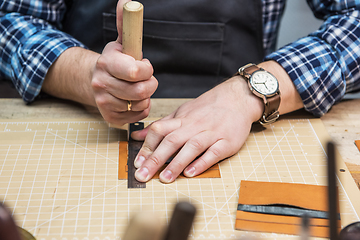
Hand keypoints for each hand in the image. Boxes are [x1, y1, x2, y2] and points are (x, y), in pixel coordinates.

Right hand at [91, 0, 157, 126]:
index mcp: (106, 63)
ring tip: (136, 88)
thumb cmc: (114, 62)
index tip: (145, 65)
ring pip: (141, 104)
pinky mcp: (110, 117)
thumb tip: (127, 2)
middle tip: (145, 79)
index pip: (135, 71)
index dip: (147, 69)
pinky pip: (139, 115)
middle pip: (141, 91)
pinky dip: (141, 108)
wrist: (94, 81)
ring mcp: (104, 102)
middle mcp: (101, 84)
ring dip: (145, 96)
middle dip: (150, 84)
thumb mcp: (121, 42)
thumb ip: (126, 24)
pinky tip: (133, 100)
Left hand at [131, 76, 263, 182]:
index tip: (138, 162)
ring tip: (165, 178)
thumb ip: (162, 126)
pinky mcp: (227, 141)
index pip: (160, 130)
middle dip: (155, 159)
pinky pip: (213, 152)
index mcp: (182, 119)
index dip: (147, 146)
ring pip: (192, 147)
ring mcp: (211, 133)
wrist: (237, 99)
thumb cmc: (208, 108)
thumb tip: (137, 136)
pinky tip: (191, 173)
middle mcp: (194, 126)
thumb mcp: (182, 112)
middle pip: (172, 141)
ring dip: (177, 163)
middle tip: (143, 175)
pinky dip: (202, 162)